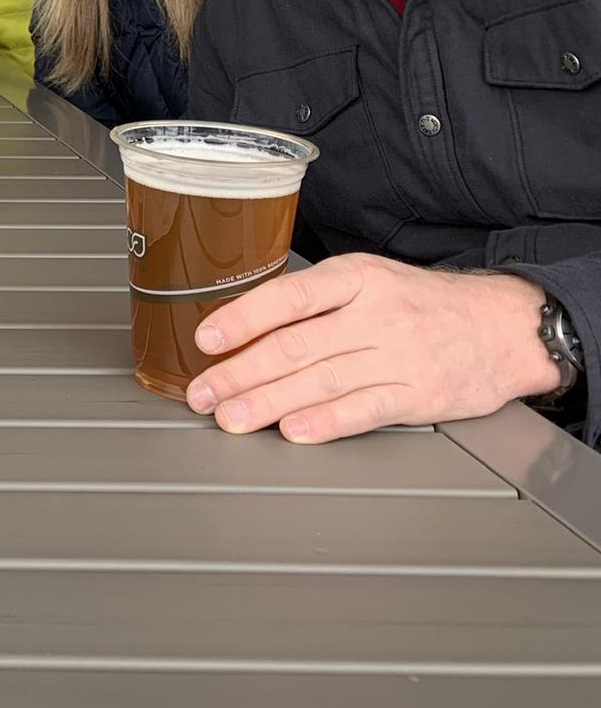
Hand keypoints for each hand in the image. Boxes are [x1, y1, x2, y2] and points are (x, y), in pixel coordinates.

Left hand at [185, 254, 560, 442]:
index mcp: (355, 278)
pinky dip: (327, 422)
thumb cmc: (421, 304)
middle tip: (203, 393)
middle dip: (240, 372)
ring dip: (269, 402)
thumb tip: (241, 327)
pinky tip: (294, 430)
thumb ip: (313, 302)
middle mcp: (376, 314)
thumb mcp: (368, 280)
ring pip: (321, 380)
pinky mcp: (421, 393)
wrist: (504, 325)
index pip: (289, 295)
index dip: (243, 318)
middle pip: (296, 345)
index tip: (206, 339)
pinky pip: (366, 408)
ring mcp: (400, 354)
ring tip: (231, 418)